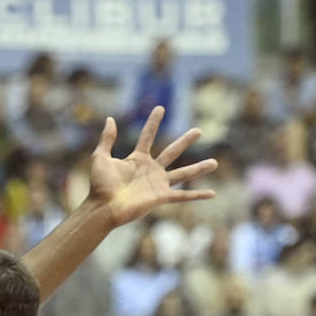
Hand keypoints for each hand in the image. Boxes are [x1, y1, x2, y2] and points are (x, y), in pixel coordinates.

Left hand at [86, 107, 217, 229]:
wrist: (104, 207)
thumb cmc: (99, 186)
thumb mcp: (100, 157)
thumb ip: (106, 139)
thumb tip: (110, 119)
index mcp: (137, 160)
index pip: (147, 136)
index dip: (153, 122)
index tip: (160, 108)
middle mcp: (150, 170)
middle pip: (172, 152)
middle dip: (185, 141)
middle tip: (199, 131)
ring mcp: (157, 183)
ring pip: (183, 173)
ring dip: (199, 168)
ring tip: (215, 162)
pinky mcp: (161, 197)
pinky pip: (183, 196)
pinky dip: (198, 195)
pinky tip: (212, 194)